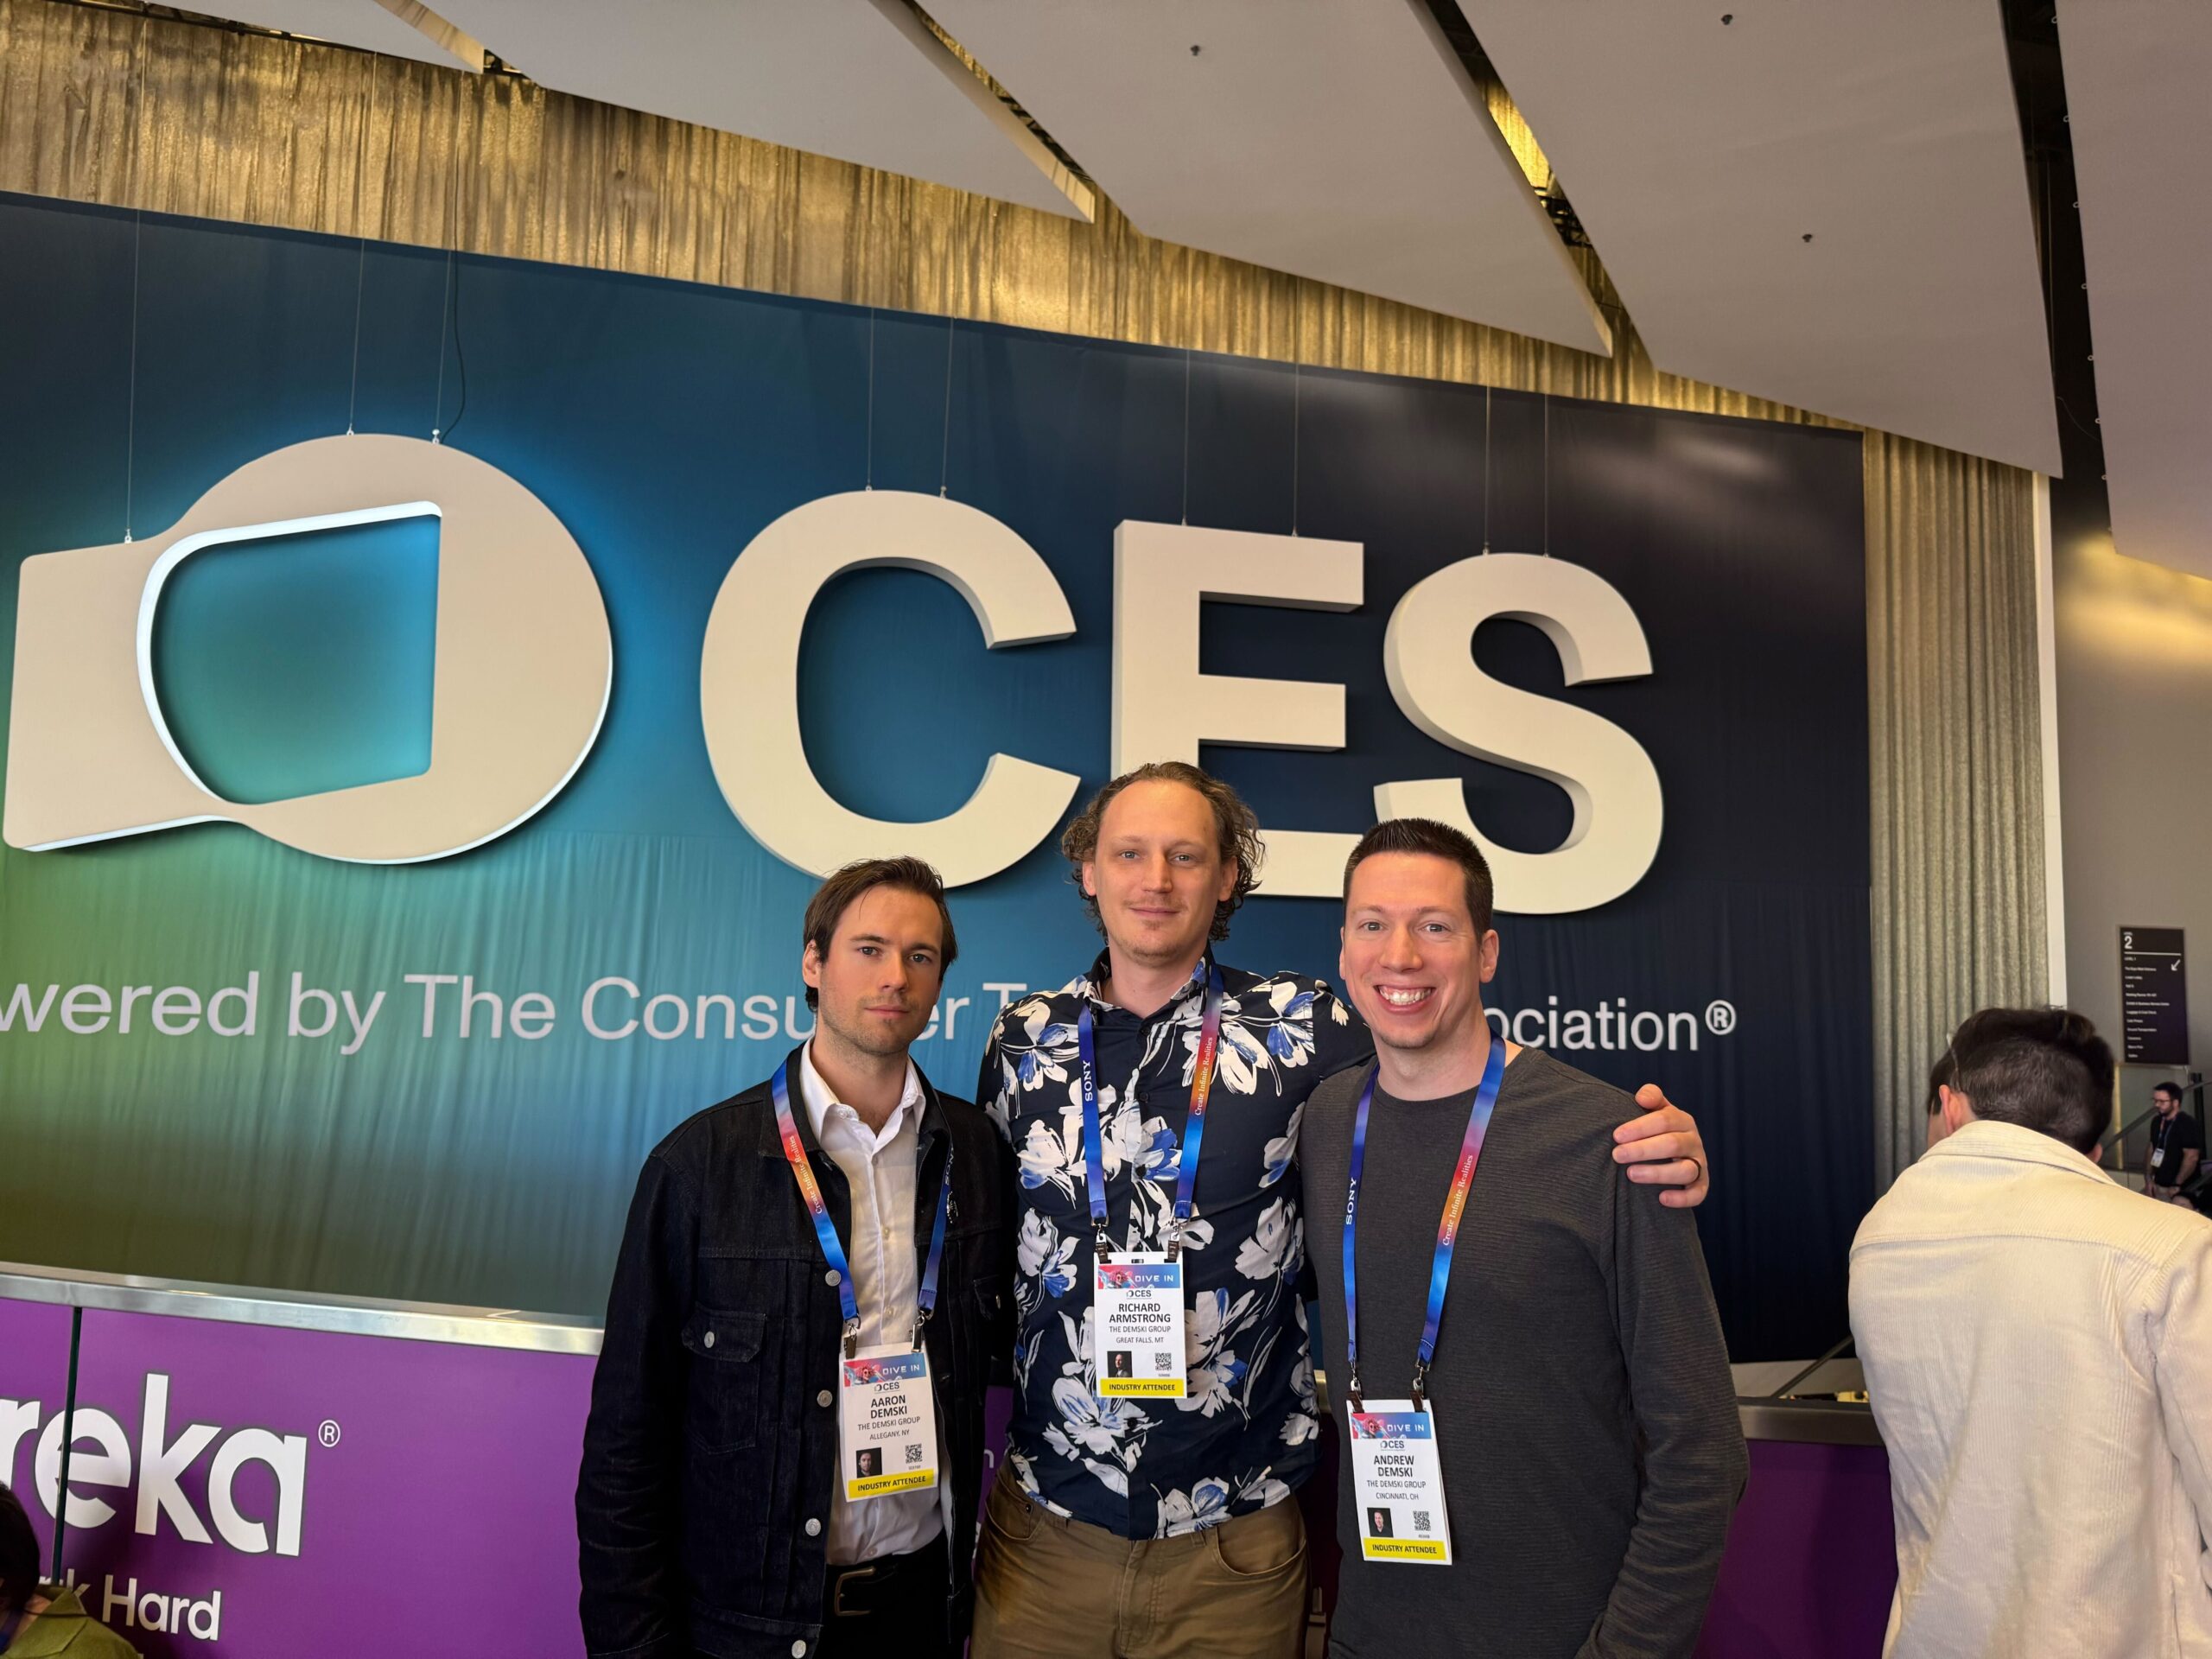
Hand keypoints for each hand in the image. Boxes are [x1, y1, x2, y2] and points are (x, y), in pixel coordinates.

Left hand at [1613, 1085, 1708, 1208]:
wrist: (1670, 1153)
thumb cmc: (1655, 1130)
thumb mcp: (1654, 1109)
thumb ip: (1650, 1096)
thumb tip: (1642, 1098)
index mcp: (1682, 1120)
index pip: (1664, 1120)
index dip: (1640, 1127)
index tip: (1616, 1135)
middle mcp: (1693, 1141)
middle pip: (1672, 1145)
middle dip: (1642, 1150)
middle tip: (1617, 1155)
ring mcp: (1699, 1164)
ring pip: (1685, 1170)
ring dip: (1657, 1173)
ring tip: (1631, 1174)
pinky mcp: (1701, 1185)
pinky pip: (1697, 1194)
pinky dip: (1682, 1198)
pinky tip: (1661, 1198)